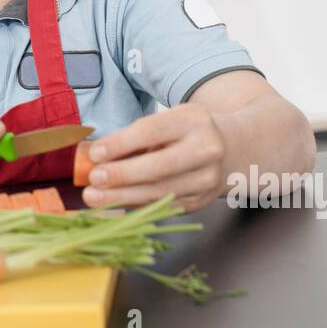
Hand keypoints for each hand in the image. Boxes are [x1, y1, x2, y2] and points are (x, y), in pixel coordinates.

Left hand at [81, 103, 227, 211]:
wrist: (233, 148)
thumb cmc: (186, 132)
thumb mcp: (167, 122)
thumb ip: (135, 137)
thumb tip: (94, 156)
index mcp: (193, 120)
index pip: (152, 131)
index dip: (121, 144)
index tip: (94, 154)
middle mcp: (206, 150)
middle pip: (159, 167)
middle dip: (121, 175)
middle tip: (93, 180)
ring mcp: (207, 179)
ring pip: (160, 192)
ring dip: (122, 197)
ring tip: (94, 197)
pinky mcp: (201, 201)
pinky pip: (162, 206)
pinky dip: (134, 206)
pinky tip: (112, 206)